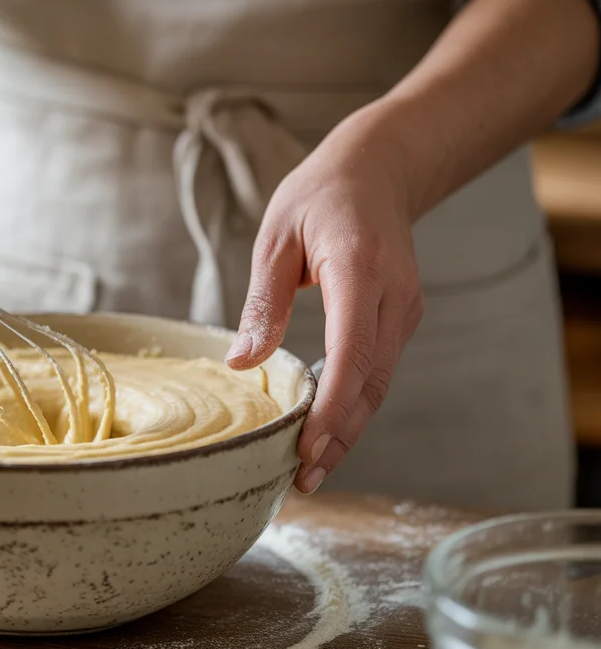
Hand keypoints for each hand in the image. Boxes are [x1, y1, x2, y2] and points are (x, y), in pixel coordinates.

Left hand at [226, 107, 425, 493]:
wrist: (378, 169)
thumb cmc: (319, 197)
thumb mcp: (275, 237)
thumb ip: (263, 303)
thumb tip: (242, 364)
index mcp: (360, 270)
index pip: (353, 352)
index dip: (334, 407)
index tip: (310, 447)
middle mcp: (394, 296)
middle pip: (372, 381)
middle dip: (341, 435)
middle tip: (305, 479)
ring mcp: (405, 309)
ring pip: (380, 382)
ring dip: (350, 428)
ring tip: (313, 468)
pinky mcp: (401, 317)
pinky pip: (378, 369)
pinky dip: (355, 403)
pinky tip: (327, 429)